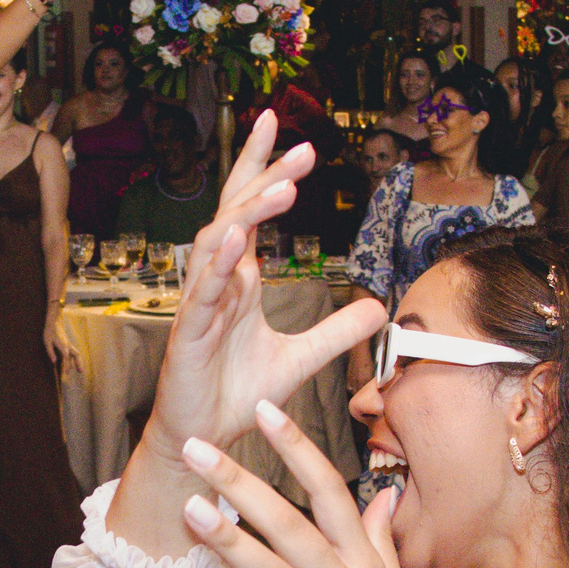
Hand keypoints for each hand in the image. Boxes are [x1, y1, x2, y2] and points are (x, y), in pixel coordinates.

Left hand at [44, 310, 82, 374]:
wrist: (55, 322)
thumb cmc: (49, 332)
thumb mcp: (47, 342)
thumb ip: (50, 352)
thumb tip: (54, 362)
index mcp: (62, 345)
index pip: (66, 357)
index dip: (67, 365)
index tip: (66, 373)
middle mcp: (68, 346)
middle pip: (76, 355)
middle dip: (79, 363)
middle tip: (81, 372)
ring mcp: (69, 345)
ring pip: (77, 354)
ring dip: (79, 362)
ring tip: (80, 371)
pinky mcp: (68, 345)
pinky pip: (74, 353)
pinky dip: (76, 360)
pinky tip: (74, 365)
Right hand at [141, 111, 384, 460]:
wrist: (206, 438)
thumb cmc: (239, 394)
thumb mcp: (303, 358)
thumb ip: (337, 330)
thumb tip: (380, 307)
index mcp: (240, 280)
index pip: (250, 211)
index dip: (264, 169)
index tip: (284, 129)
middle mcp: (218, 282)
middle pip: (234, 211)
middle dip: (261, 173)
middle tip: (297, 142)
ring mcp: (200, 305)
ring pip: (218, 242)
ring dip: (248, 212)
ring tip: (284, 186)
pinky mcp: (188, 334)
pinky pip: (202, 291)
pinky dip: (218, 264)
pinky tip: (236, 239)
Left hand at [175, 402, 489, 567]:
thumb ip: (382, 542)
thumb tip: (384, 496)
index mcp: (366, 566)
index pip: (330, 493)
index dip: (297, 449)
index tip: (265, 410)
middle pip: (293, 526)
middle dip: (244, 486)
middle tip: (199, 449)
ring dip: (233, 547)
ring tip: (191, 513)